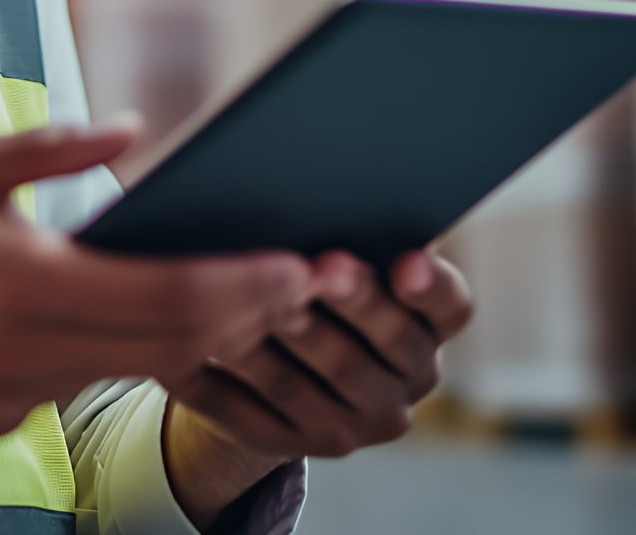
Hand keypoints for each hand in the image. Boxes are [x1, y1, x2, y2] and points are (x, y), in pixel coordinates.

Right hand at [0, 121, 315, 437]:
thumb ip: (50, 149)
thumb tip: (136, 131)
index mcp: (23, 282)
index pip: (167, 298)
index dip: (246, 287)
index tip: (304, 265)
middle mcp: (30, 351)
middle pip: (175, 346)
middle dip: (253, 313)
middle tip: (321, 279)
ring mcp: (18, 395)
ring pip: (140, 370)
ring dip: (205, 336)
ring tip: (264, 293)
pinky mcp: (3, 417)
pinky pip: (88, 381)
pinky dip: (136, 351)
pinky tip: (164, 315)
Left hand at [158, 249, 473, 525]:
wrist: (285, 360)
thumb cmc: (318, 275)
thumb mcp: (349, 249)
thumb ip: (353, 225)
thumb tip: (323, 188)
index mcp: (430, 324)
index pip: (451, 306)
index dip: (431, 285)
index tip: (406, 262)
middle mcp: (409, 379)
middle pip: (386, 343)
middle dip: (352, 303)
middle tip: (317, 269)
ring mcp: (358, 424)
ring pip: (315, 383)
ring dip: (277, 342)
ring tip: (242, 305)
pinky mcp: (299, 446)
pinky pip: (253, 418)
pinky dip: (216, 383)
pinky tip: (183, 349)